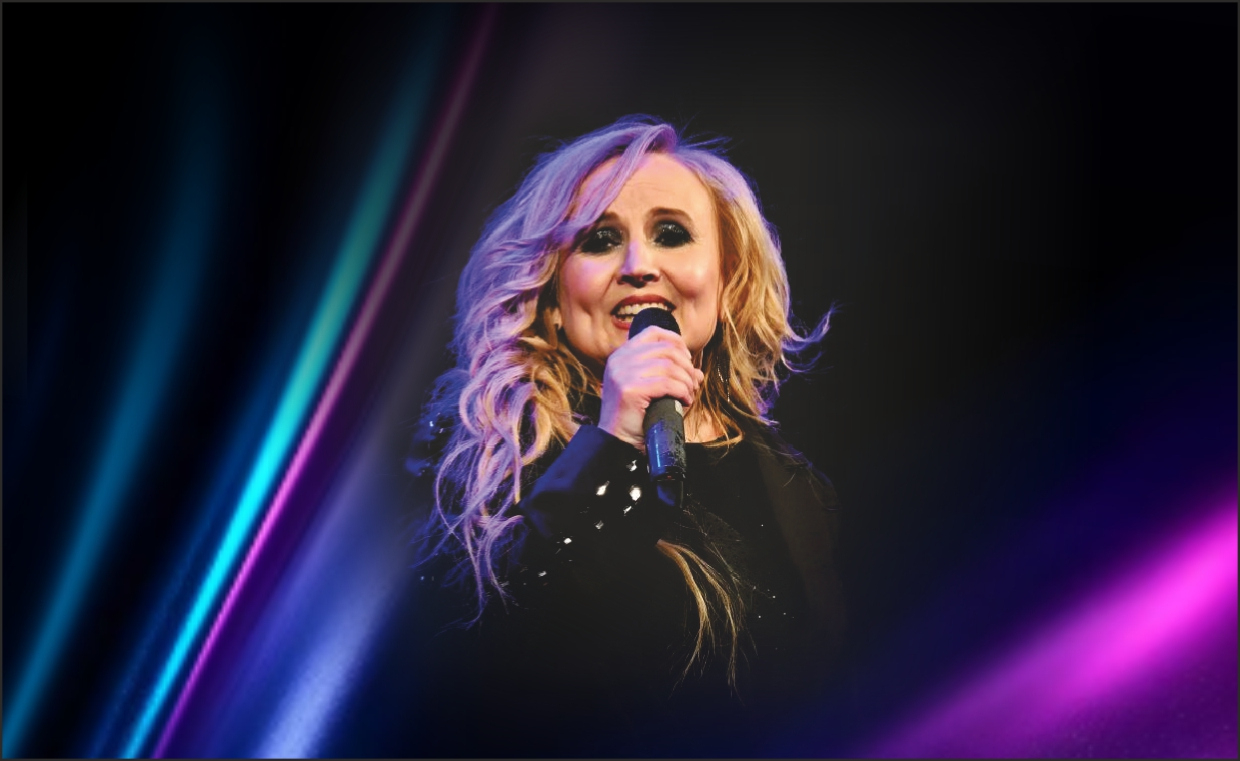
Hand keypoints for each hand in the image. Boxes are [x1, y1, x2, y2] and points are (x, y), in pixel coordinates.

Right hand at [597, 326, 704, 451]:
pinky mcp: (630, 389)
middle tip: (693, 382)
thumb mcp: (650, 389)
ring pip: (669, 366)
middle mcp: (619, 360)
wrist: (617, 442)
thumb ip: (670, 375)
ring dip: (686, 381)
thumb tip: (698, 373)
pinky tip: (685, 401)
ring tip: (689, 394)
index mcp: (621, 355)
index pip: (653, 333)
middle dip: (686, 365)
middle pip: (665, 349)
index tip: (687, 359)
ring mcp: (622, 373)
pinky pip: (667, 383)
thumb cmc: (635, 417)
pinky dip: (682, 391)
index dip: (675, 341)